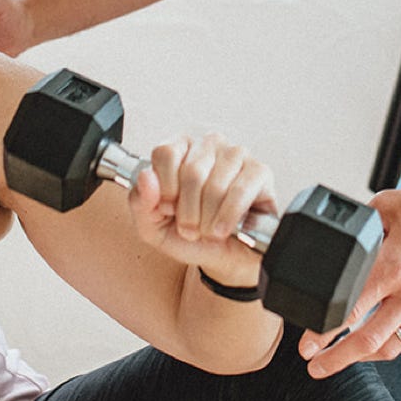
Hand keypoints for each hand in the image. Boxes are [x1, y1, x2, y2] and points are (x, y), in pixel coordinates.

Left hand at [128, 134, 277, 286]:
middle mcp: (209, 144)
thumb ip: (140, 202)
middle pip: (191, 172)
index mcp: (180, 148)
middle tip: (190, 227)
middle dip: (188, 212)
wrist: (223, 257)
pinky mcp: (260, 172)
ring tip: (208, 230)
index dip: (165, 189)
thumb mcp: (153, 226)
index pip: (166, 153)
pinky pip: (241, 192)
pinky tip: (224, 228)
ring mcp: (236, 155)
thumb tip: (145, 176)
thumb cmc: (190, 234)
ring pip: (215, 185)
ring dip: (208, 219)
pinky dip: (228, 217)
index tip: (168, 208)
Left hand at [299, 176, 400, 376]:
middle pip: (367, 342)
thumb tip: (337, 235)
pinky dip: (395, 345)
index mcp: (392, 267)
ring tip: (345, 355)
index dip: (324, 333)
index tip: (306, 345)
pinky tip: (382, 340)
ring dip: (364, 357)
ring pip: (392, 347)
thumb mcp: (387, 204)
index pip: (350, 311)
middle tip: (315, 366)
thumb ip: (361, 225)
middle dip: (336, 359)